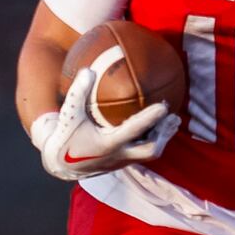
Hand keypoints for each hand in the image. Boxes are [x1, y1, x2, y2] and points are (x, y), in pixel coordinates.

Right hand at [32, 67, 179, 181]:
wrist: (61, 164)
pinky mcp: (123, 164)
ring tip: (172, 122)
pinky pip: (143, 152)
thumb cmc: (66, 134)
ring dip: (163, 138)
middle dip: (165, 134)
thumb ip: (78, 92)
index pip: (133, 131)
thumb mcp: (69, 113)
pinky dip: (153, 140)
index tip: (164, 106)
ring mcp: (123, 162)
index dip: (150, 119)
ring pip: (151, 154)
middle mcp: (118, 156)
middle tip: (173, 117)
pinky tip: (158, 127)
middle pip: (151, 150)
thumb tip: (88, 70)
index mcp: (107, 144)